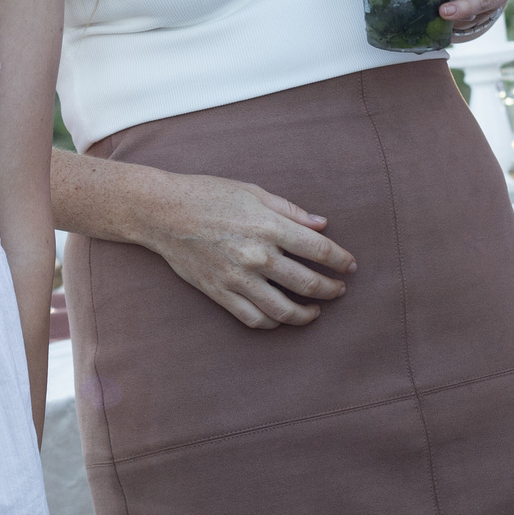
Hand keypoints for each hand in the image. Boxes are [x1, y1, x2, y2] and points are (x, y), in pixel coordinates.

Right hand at [140, 173, 357, 330]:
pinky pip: (254, 318)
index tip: (350, 266)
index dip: (341, 261)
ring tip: (316, 311)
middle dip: (331, 289)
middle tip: (339, 290)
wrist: (163, 212)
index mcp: (268, 226)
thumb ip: (290, 211)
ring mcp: (237, 278)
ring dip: (307, 314)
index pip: (319, 251)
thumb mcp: (253, 191)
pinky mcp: (220, 293)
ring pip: (283, 310)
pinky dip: (273, 322)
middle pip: (308, 283)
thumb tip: (322, 225)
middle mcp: (256, 255)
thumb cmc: (209, 194)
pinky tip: (282, 316)